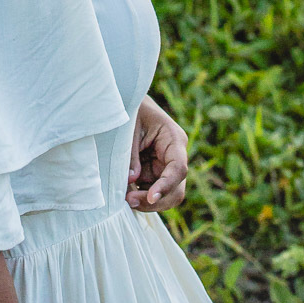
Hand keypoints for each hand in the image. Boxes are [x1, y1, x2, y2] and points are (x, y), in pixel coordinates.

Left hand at [126, 96, 187, 212]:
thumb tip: (132, 180)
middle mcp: (175, 156)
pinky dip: (141, 196)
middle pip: (176, 189)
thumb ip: (131, 154)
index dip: (166, 186)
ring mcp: (166, 167)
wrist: (130, 101)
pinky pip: (153, 192)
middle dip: (155, 200)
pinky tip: (125, 191)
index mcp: (174, 140)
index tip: (150, 197)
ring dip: (147, 201)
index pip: (178, 169)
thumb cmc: (132, 110)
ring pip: (166, 196)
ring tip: (125, 197)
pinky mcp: (155, 173)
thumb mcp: (130, 128)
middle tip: (130, 200)